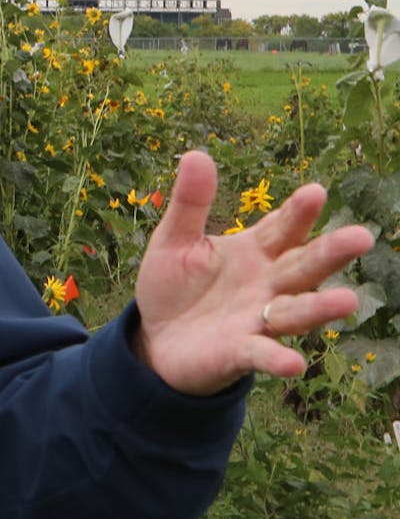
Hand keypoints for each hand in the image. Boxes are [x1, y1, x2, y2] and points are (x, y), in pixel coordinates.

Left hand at [133, 151, 374, 395]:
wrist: (156, 338)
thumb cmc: (175, 286)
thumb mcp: (174, 241)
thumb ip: (189, 204)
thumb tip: (195, 153)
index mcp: (255, 251)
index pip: (283, 228)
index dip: (298, 212)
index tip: (315, 192)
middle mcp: (267, 285)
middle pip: (304, 266)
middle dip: (330, 253)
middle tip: (361, 236)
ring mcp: (257, 319)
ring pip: (295, 311)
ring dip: (319, 308)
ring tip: (348, 301)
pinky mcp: (239, 352)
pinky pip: (262, 355)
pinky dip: (277, 359)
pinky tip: (292, 364)